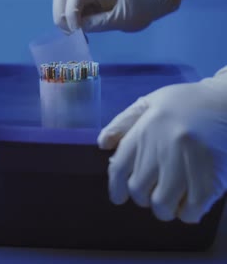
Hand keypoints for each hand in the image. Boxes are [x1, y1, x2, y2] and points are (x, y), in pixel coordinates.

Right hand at [52, 0, 180, 32]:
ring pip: (60, 2)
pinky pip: (67, 10)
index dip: (70, 14)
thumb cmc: (139, 8)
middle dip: (61, 16)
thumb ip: (100, 22)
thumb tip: (78, 29)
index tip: (77, 32)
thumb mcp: (122, 18)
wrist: (147, 3)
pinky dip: (69, 22)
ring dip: (63, 20)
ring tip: (77, 35)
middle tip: (73, 34)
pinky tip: (80, 33)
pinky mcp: (82, 1)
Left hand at [97, 67, 226, 222]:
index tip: (118, 197)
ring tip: (172, 202)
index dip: (116, 188)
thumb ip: (124, 122)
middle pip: (138, 189)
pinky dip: (188, 213)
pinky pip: (192, 209)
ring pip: (162, 203)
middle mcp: (162, 147)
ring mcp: (187, 163)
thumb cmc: (190, 102)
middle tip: (154, 194)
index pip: (119, 167)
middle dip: (143, 198)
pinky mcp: (212, 178)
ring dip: (165, 209)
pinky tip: (190, 206)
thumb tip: (102, 144)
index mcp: (145, 129)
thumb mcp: (152, 102)